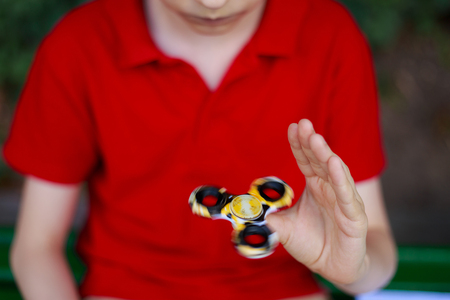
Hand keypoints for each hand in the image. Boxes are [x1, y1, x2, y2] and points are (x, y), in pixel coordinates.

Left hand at [266, 119, 368, 284]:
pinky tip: (334, 163)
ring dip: (324, 154)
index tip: (292, 127)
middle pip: (320, 161)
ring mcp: (343, 201)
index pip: (306, 161)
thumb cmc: (313, 243)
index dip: (299, 145)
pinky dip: (340, 179)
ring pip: (334, 173)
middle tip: (303, 123)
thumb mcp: (285, 229)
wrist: (334, 267)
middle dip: (311, 142)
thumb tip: (251, 208)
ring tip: (315, 138)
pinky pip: (347, 196)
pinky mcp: (354, 217)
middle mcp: (330, 189)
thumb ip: (270, 217)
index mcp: (315, 187)